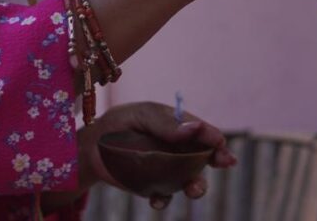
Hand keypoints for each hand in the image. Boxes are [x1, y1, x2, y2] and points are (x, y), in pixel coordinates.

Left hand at [77, 102, 235, 208]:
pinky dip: (163, 200)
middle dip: (217, 160)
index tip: (219, 142)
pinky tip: (156, 200)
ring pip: (190, 179)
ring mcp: (168, 169)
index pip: (202, 131)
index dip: (213, 136)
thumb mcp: (139, 115)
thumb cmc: (119, 123)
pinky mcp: (154, 186)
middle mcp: (178, 148)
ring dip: (197, 185)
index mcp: (177, 125)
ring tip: (194, 189)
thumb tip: (194, 128)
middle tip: (225, 163)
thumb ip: (165, 123)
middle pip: (204, 156)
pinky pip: (164, 196)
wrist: (92, 148)